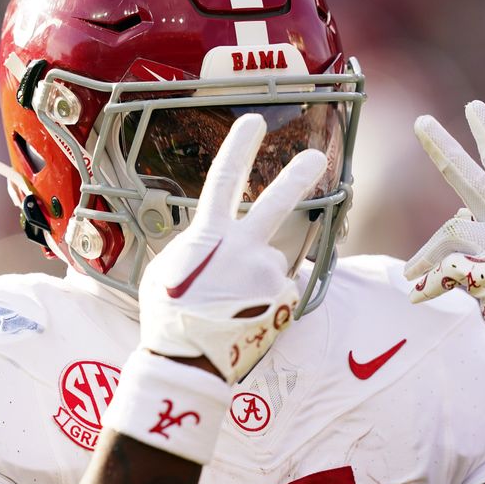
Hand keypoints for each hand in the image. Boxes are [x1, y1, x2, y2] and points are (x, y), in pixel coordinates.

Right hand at [138, 114, 326, 383]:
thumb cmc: (168, 316)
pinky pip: (277, 289)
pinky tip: (245, 317)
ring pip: (268, 262)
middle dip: (297, 175)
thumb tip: (214, 243)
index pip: (224, 178)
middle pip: (276, 204)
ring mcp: (268, 273)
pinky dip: (265, 299)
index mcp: (209, 236)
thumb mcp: (168, 269)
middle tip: (316, 156)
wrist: (186, 362)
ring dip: (254, 278)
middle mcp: (245, 248)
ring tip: (230, 307)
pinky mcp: (285, 299)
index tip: (254, 122)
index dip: (240, 147)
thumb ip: (196, 247)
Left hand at [404, 100, 484, 380]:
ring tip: (412, 274)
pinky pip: (445, 275)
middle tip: (420, 121)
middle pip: (473, 176)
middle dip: (444, 148)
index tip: (473, 108)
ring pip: (452, 232)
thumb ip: (482, 243)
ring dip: (427, 255)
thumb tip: (446, 239)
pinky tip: (421, 296)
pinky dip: (430, 286)